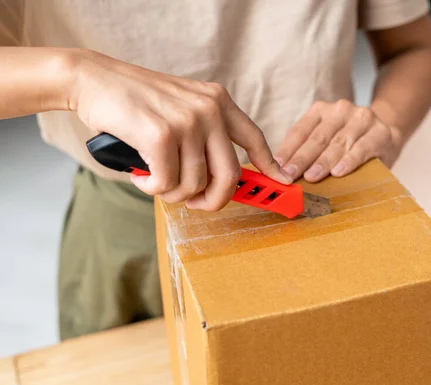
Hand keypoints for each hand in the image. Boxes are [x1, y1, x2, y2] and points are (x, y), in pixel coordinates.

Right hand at [72, 50, 290, 210]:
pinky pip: (168, 184)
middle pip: (230, 175)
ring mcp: (188, 121)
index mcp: (218, 101)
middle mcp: (209, 109)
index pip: (254, 138)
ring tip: (155, 181)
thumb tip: (219, 181)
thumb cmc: (137, 101)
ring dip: (173, 193)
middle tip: (197, 204)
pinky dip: (152, 188)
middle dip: (215, 200)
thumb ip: (204, 135)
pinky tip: (141, 176)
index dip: (269, 164)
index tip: (281, 181)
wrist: (95, 79)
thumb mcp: (182, 107)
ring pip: (195, 184)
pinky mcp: (163, 135)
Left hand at [274, 99, 402, 181]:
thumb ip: (306, 150)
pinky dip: (349, 161)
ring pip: (338, 143)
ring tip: (311, 177)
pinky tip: (338, 172)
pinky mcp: (379, 133)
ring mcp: (361, 119)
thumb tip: (280, 172)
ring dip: (323, 162)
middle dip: (301, 159)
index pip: (300, 131)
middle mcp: (340, 110)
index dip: (287, 150)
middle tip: (289, 176)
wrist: (386, 133)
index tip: (276, 167)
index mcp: (321, 110)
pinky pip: (362, 149)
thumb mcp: (325, 139)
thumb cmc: (348, 141)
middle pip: (317, 138)